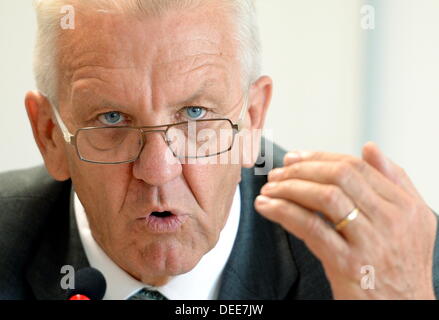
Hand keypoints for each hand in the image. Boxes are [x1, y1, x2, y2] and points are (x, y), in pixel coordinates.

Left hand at [255, 142, 436, 298]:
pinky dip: (283, 212)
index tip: (294, 158)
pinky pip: (310, 227)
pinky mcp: (348, 264)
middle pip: (339, 176)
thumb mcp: (411, 222)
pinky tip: (266, 207)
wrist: (402, 310)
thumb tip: (369, 147)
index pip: (355, 166)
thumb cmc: (400, 265)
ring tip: (269, 189)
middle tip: (277, 173)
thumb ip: (394, 182)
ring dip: (289, 188)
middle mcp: (391, 220)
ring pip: (324, 197)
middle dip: (301, 170)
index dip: (319, 158)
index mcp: (404, 205)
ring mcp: (370, 242)